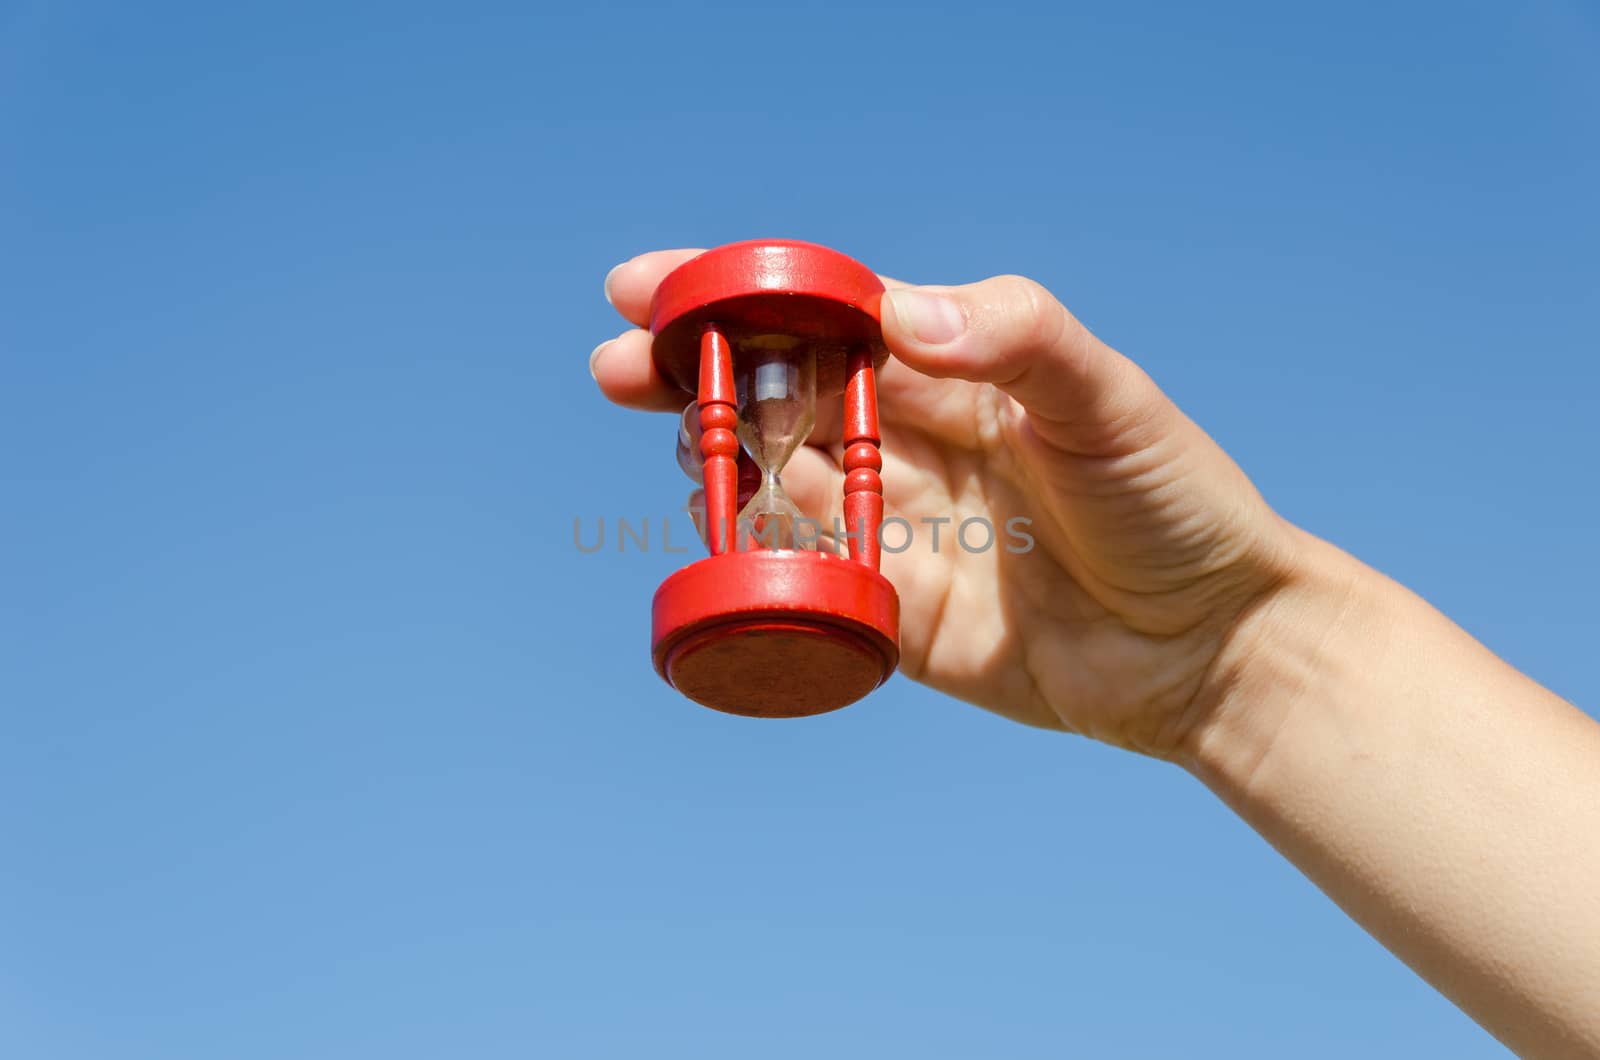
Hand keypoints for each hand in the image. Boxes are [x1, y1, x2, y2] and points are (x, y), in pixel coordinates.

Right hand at [592, 249, 1299, 754]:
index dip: (736, 295)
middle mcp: (915, 442)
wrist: (1209, 647)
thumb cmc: (1172, 502)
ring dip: (718, 462)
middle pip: (778, 396)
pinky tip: (722, 538)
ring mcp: (901, 527)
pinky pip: (806, 581)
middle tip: (616, 371)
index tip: (650, 288)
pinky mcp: (897, 614)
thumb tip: (898, 313)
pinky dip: (757, 559)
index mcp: (956, 370)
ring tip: (684, 452)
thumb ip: (1015, 337)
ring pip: (777, 483)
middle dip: (694, 378)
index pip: (825, 315)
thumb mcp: (1107, 400)